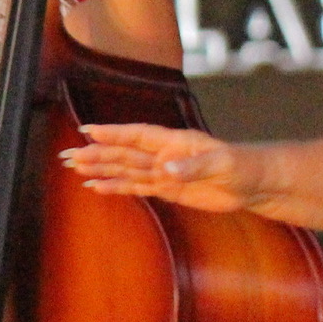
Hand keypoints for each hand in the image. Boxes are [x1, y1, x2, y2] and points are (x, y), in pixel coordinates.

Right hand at [60, 123, 264, 212]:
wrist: (254, 184)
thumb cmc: (243, 166)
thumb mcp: (223, 164)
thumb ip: (194, 166)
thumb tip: (168, 170)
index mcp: (176, 142)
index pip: (139, 135)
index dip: (115, 133)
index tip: (89, 131)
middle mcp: (165, 155)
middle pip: (125, 153)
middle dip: (97, 154)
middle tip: (67, 156)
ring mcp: (165, 172)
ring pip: (126, 170)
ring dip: (101, 169)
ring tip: (73, 168)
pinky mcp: (168, 190)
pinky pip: (137, 187)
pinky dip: (116, 187)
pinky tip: (96, 187)